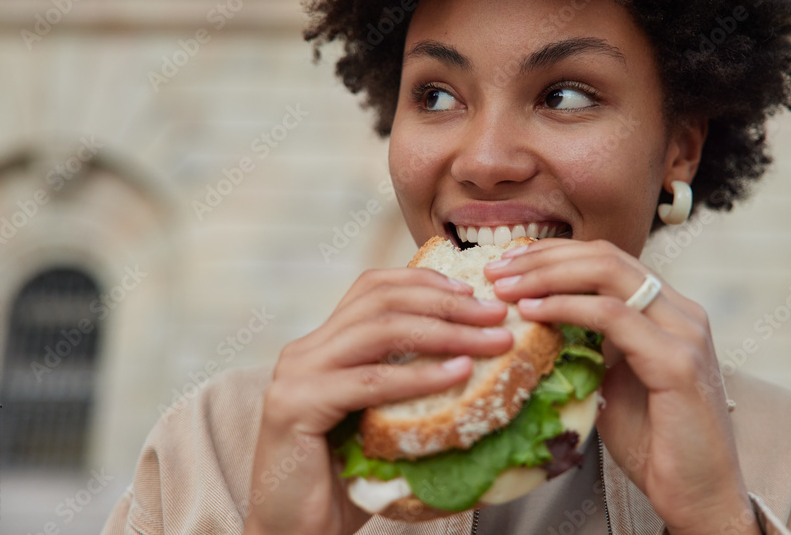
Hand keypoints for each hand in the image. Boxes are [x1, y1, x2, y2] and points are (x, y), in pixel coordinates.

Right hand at [243, 267, 513, 534]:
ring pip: (380, 332)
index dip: (425, 281)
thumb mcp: (380, 420)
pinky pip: (370, 382)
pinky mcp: (296, 406)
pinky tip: (457, 374)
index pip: (374, 288)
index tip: (473, 292)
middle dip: (446, 304)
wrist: (295, 534)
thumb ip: (408, 386)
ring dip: (445, 332)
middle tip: (495, 315)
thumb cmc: (345, 483)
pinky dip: (418, 376)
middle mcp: (305, 350)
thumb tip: (477, 361)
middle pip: (382, 302)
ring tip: (490, 343)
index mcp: (322, 345)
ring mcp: (297, 375)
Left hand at [483, 239, 759, 534]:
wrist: (697, 493)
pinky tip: (532, 311)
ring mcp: (684, 332)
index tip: (507, 262)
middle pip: (605, 257)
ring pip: (608, 275)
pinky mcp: (678, 361)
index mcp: (668, 310)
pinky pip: (613, 317)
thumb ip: (589, 343)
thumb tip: (538, 317)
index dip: (554, 253)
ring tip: (504, 286)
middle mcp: (681, 311)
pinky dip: (567, 308)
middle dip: (544, 257)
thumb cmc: (654, 442)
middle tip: (496, 269)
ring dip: (547, 275)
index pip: (606, 259)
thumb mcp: (612, 378)